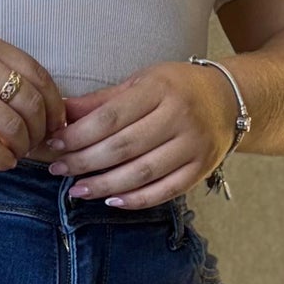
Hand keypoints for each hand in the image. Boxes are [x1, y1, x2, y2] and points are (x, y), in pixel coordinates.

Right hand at [0, 30, 66, 167]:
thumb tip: (31, 96)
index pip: (36, 73)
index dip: (53, 101)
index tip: (55, 120)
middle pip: (29, 101)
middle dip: (41, 128)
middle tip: (38, 143)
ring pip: (11, 125)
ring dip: (22, 146)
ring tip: (17, 153)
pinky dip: (2, 159)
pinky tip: (2, 163)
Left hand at [40, 61, 238, 206]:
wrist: (229, 100)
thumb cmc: (177, 88)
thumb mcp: (142, 82)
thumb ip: (102, 100)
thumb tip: (62, 111)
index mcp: (160, 89)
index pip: (110, 117)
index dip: (78, 134)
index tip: (54, 144)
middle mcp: (180, 117)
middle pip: (123, 147)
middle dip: (85, 161)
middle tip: (58, 169)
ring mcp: (193, 145)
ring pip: (142, 173)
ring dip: (104, 185)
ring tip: (77, 190)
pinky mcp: (201, 168)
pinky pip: (165, 191)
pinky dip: (136, 199)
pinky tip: (111, 200)